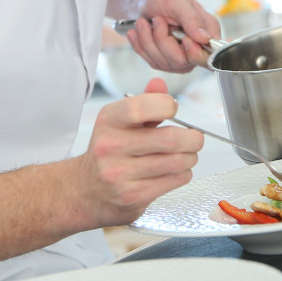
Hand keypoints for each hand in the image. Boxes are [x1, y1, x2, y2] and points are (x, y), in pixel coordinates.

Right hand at [74, 78, 202, 227]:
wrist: (86, 190)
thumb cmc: (110, 151)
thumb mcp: (120, 121)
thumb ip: (143, 101)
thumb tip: (159, 84)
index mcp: (108, 121)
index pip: (140, 108)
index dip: (166, 105)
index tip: (173, 109)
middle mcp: (110, 146)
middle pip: (169, 140)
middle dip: (192, 138)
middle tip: (194, 138)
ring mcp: (119, 174)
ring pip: (176, 162)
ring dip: (190, 158)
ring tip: (186, 155)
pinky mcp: (131, 196)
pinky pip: (173, 180)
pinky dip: (183, 174)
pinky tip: (175, 171)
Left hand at [124, 0, 221, 71]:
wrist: (141, 1)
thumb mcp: (177, 2)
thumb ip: (192, 19)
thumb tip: (205, 38)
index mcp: (207, 32)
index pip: (208, 56)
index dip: (194, 53)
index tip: (184, 40)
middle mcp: (195, 48)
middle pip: (180, 61)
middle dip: (162, 39)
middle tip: (156, 20)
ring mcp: (179, 58)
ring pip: (162, 62)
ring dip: (148, 39)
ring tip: (142, 22)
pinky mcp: (163, 62)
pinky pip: (151, 61)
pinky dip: (140, 45)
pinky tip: (138, 32)